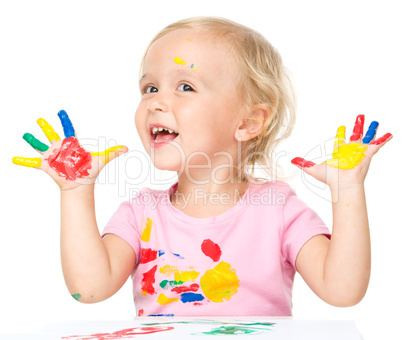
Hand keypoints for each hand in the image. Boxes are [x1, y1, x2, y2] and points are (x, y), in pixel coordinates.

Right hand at [12, 110, 127, 190]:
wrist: (80, 185)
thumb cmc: (89, 171)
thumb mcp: (101, 160)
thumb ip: (113, 152)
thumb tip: (127, 148)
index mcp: (72, 144)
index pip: (68, 129)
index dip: (64, 120)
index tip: (61, 111)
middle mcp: (60, 148)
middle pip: (51, 134)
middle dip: (46, 126)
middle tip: (40, 118)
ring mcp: (52, 156)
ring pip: (39, 145)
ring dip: (31, 140)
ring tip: (24, 135)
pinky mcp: (46, 166)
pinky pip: (31, 163)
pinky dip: (22, 161)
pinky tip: (13, 159)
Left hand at [291, 115, 392, 188]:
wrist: (343, 184)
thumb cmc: (330, 178)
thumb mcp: (314, 169)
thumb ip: (303, 163)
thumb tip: (291, 161)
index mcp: (339, 152)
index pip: (340, 140)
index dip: (341, 133)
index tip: (341, 127)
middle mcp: (350, 150)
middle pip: (355, 135)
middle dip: (358, 125)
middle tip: (360, 115)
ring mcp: (360, 152)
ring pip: (367, 137)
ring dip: (371, 129)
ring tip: (375, 121)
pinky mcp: (368, 154)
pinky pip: (377, 144)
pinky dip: (383, 139)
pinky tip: (389, 134)